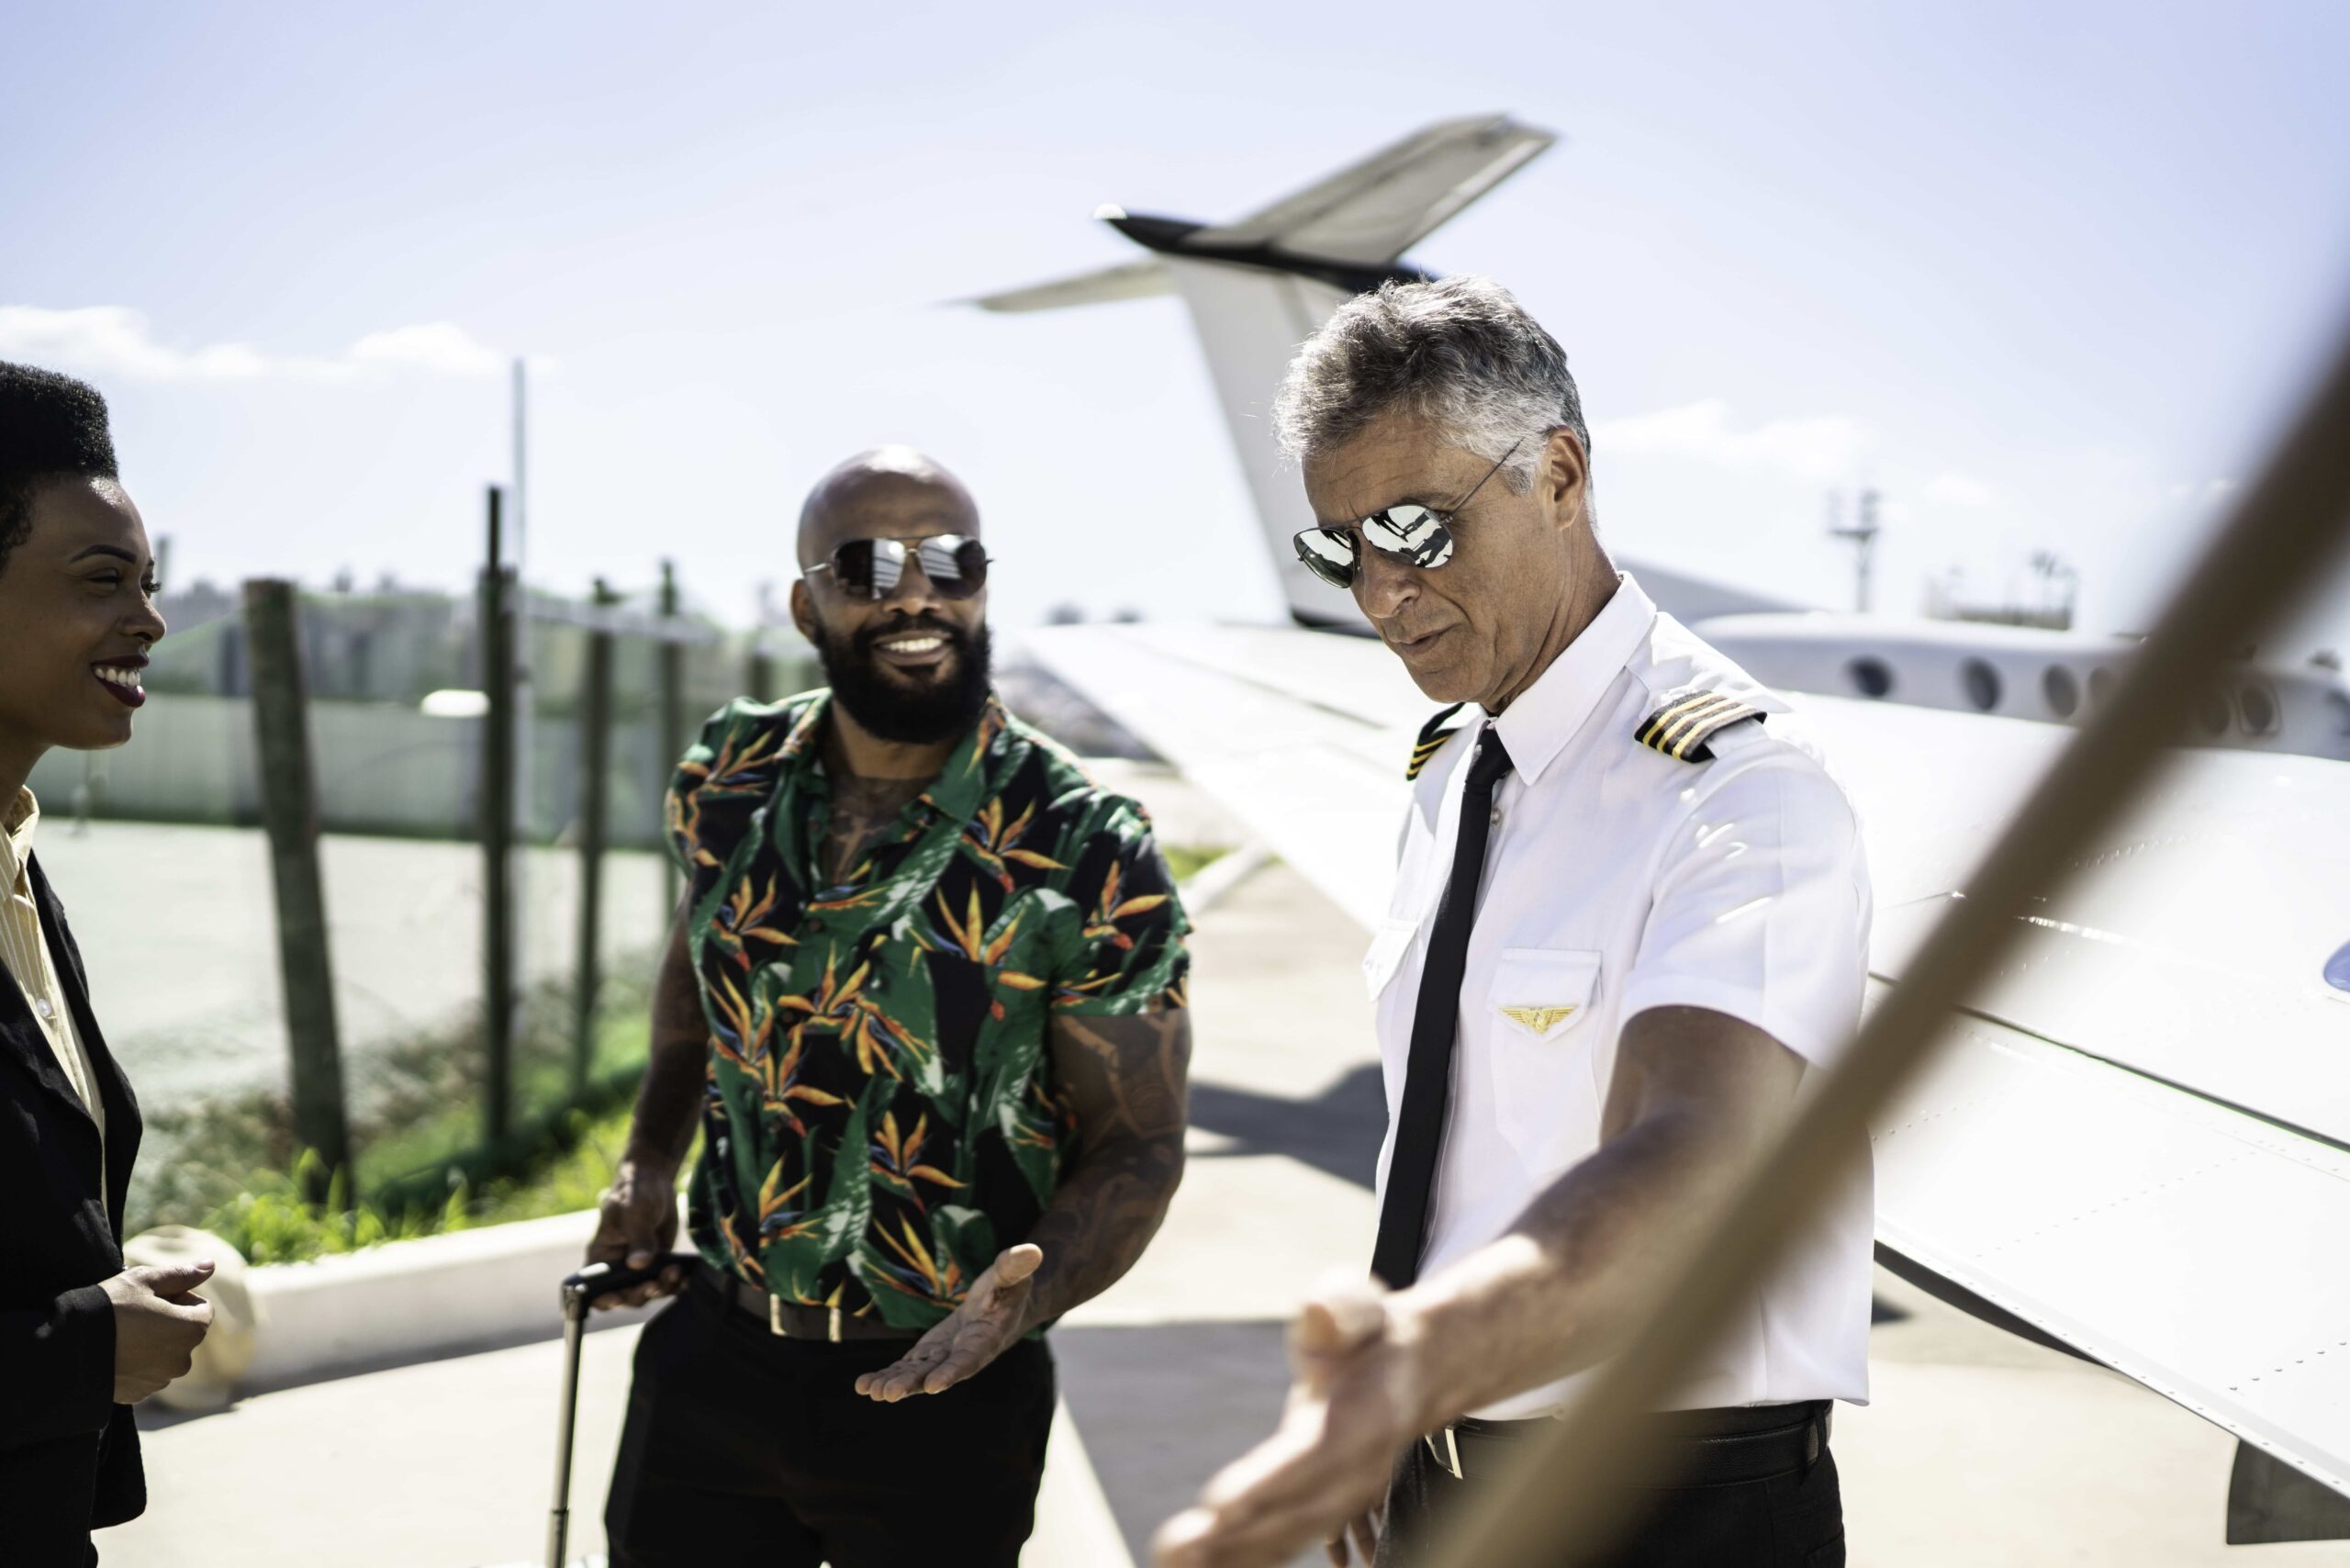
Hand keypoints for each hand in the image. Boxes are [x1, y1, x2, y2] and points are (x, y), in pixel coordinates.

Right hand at [102, 1260, 215, 1403]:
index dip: (178, 1298)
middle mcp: (183, 1360)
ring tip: (122, 1334)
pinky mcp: (139, 1394)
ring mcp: (161, 1380)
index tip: (151, 1297)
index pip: (201, 1308)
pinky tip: (114, 1354)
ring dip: (153, 1343)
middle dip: (168, 1321)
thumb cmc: (110, 1307)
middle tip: (134, 1314)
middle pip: (184, 1333)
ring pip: (165, 1354)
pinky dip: (137, 1363)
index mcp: (193, 1329)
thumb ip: (182, 1274)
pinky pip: (146, 1373)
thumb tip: (211, 1265)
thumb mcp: (145, 1280)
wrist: (67, 1349)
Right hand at [587, 1159, 684, 1310]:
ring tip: (675, 1272)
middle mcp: (618, 1266)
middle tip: (656, 1282)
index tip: (618, 1297)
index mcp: (601, 1256)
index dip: (603, 1299)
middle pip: (626, 1295)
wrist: (655, 1183)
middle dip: (641, 1294)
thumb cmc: (634, 1192)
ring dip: (662, 1288)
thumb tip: (639, 1265)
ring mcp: (639, 1267)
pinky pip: (666, 1281)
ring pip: (648, 1292)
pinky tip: (686, 1278)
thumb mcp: (634, 1211)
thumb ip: (638, 1237)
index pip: (594, 1289)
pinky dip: (676, 1283)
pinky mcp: (658, 1263)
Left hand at [854, 1243, 1041, 1401]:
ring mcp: (943, 1357)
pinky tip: (864, 1385)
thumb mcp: (1012, 1275)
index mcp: (986, 1340)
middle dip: (912, 1383)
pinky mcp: (929, 1354)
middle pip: (936, 1373)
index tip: (934, 1385)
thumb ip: (1014, 1267)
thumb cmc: (1009, 1289)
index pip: (969, 1359)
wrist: (1003, 1305)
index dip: (953, 1372)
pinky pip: (907, 1368)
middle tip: (888, 1394)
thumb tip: (1031, 1251)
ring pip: (917, 1374)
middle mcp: (963, 1356)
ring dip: (894, 1382)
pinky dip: (887, 1375)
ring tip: (869, 1390)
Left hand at [1155, 1279, 1427, 1567]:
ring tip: (1174, 1563)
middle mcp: (1354, 1470)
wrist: (1417, 1373)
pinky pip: (1284, 1542)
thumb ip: (1342, 1309)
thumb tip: (1319, 1313)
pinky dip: (1244, 1558)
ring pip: (1286, 1537)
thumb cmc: (1373, 1334)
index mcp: (1359, 1418)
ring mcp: (1342, 1498)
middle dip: (1235, 1537)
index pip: (1308, 1457)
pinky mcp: (1325, 1510)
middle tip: (1176, 1550)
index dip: (1266, 1484)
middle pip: (1292, 1512)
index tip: (1219, 1507)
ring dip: (1232, 1556)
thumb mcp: (1360, 1306)